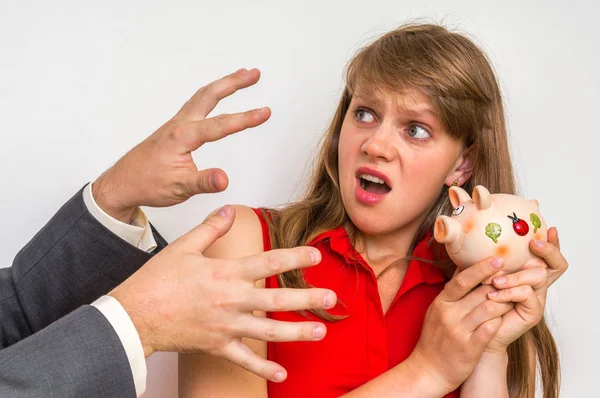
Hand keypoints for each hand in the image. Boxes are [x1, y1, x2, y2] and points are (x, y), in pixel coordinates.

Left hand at [93, 68, 268, 221]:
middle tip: (254, 73)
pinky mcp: (175, 128)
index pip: (220, 125)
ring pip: (203, 96)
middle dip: (234, 82)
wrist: (124, 182)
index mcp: (182, 137)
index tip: (265, 112)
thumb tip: (225, 179)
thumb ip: (203, 182)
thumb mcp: (179, 188)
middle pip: (210, 95)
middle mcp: (180, 124)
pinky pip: (196, 103)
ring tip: (243, 76)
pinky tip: (217, 95)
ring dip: (224, 84)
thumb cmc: (148, 183)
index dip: (245, 119)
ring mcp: (176, 123)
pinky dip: (211, 94)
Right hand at [109, 205, 336, 381]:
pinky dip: (263, 368)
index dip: (294, 258)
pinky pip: (244, 360)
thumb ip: (211, 228)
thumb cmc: (156, 281)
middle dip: (307, 299)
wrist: (134, 315)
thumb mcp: (184, 247)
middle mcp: (231, 300)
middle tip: (331, 299)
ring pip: (268, 331)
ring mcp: (226, 325)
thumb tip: (229, 210)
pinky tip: (282, 373)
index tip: (315, 256)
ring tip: (320, 331)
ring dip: (297, 332)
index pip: (268, 262)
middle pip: (277, 300)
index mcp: (225, 273)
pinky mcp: (216, 346)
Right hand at [406, 256, 513, 394]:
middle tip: (517, 275)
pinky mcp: (469, 348)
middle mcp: (449, 315)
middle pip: (480, 293)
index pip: (462, 280)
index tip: (498, 258)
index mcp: (441, 302)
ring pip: (489, 310)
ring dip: (505, 302)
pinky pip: (490, 330)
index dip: (481, 268)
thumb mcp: (437, 310)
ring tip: (515, 297)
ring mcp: (459, 331)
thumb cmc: (435, 338)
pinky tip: (507, 319)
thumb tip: (463, 266)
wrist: (428, 369)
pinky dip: (500, 322)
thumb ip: (452, 291)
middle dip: (501, 284)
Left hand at [486, 227, 567, 352]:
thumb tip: (473, 236)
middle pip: (556, 264)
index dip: (553, 243)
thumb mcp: (480, 274)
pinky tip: (492, 295)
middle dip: (547, 251)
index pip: (547, 255)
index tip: (549, 229)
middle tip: (532, 244)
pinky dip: (508, 292)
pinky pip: (526, 294)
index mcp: (526, 271)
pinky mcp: (533, 311)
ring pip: (538, 275)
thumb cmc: (477, 300)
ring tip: (495, 281)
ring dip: (515, 275)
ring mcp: (536, 297)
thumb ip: (484, 259)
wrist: (476, 328)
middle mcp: (535, 283)